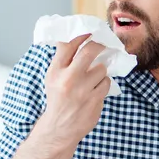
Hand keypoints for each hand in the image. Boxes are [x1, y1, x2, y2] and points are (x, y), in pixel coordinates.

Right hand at [40, 33, 109, 148]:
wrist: (59, 128)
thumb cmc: (57, 99)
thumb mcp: (52, 77)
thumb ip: (63, 59)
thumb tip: (77, 37)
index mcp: (56, 71)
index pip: (69, 44)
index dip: (82, 34)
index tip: (91, 30)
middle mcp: (68, 79)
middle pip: (90, 51)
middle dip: (99, 45)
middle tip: (103, 44)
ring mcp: (83, 90)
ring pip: (101, 69)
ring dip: (100, 71)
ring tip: (92, 79)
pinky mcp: (94, 100)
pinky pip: (106, 83)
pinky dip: (103, 84)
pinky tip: (95, 91)